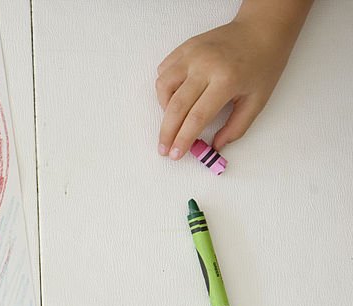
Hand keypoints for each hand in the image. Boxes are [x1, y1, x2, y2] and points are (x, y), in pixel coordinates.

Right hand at [155, 1, 311, 157]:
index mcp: (226, 80)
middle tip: (164, 148)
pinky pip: (164, 70)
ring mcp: (193, 54)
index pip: (197, 117)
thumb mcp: (257, 100)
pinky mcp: (186, 47)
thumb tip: (215, 146)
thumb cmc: (263, 64)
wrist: (263, 29)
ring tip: (172, 118)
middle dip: (167, 132)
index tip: (176, 154)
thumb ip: (237, 127)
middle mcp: (205, 66)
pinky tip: (175, 95)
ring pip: (163, 86)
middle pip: (175, 106)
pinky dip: (164, 86)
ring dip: (163, 107)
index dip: (183, 139)